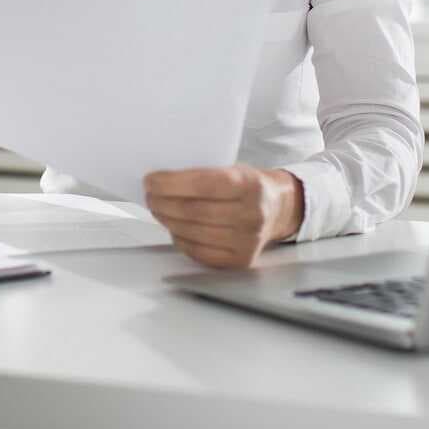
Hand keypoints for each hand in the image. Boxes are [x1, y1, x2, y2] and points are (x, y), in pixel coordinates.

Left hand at [144, 165, 304, 268]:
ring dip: (167, 220)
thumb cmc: (250, 186)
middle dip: (162, 202)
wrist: (278, 209)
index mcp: (250, 185)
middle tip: (150, 195)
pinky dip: (180, 239)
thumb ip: (205, 173)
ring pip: (193, 232)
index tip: (151, 180)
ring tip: (158, 209)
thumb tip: (161, 180)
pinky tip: (175, 228)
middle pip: (193, 211)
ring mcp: (247, 241)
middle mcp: (252, 214)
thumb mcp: (235, 168)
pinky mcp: (240, 260)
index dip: (171, 183)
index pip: (203, 184)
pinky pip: (199, 252)